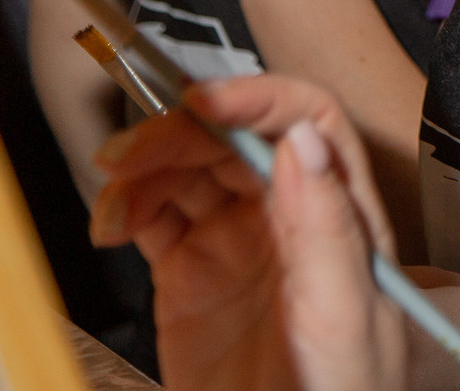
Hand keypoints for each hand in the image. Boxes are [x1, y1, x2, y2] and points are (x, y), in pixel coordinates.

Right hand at [92, 76, 404, 390]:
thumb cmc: (345, 390)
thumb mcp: (347, 314)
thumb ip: (329, 228)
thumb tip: (309, 142)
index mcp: (339, 210)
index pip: (308, 121)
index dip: (258, 98)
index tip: (206, 101)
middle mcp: (287, 215)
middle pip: (234, 137)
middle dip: (179, 130)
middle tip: (131, 150)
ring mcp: (236, 239)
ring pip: (187, 169)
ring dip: (145, 164)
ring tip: (115, 186)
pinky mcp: (191, 272)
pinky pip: (153, 215)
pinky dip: (125, 206)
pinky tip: (112, 220)